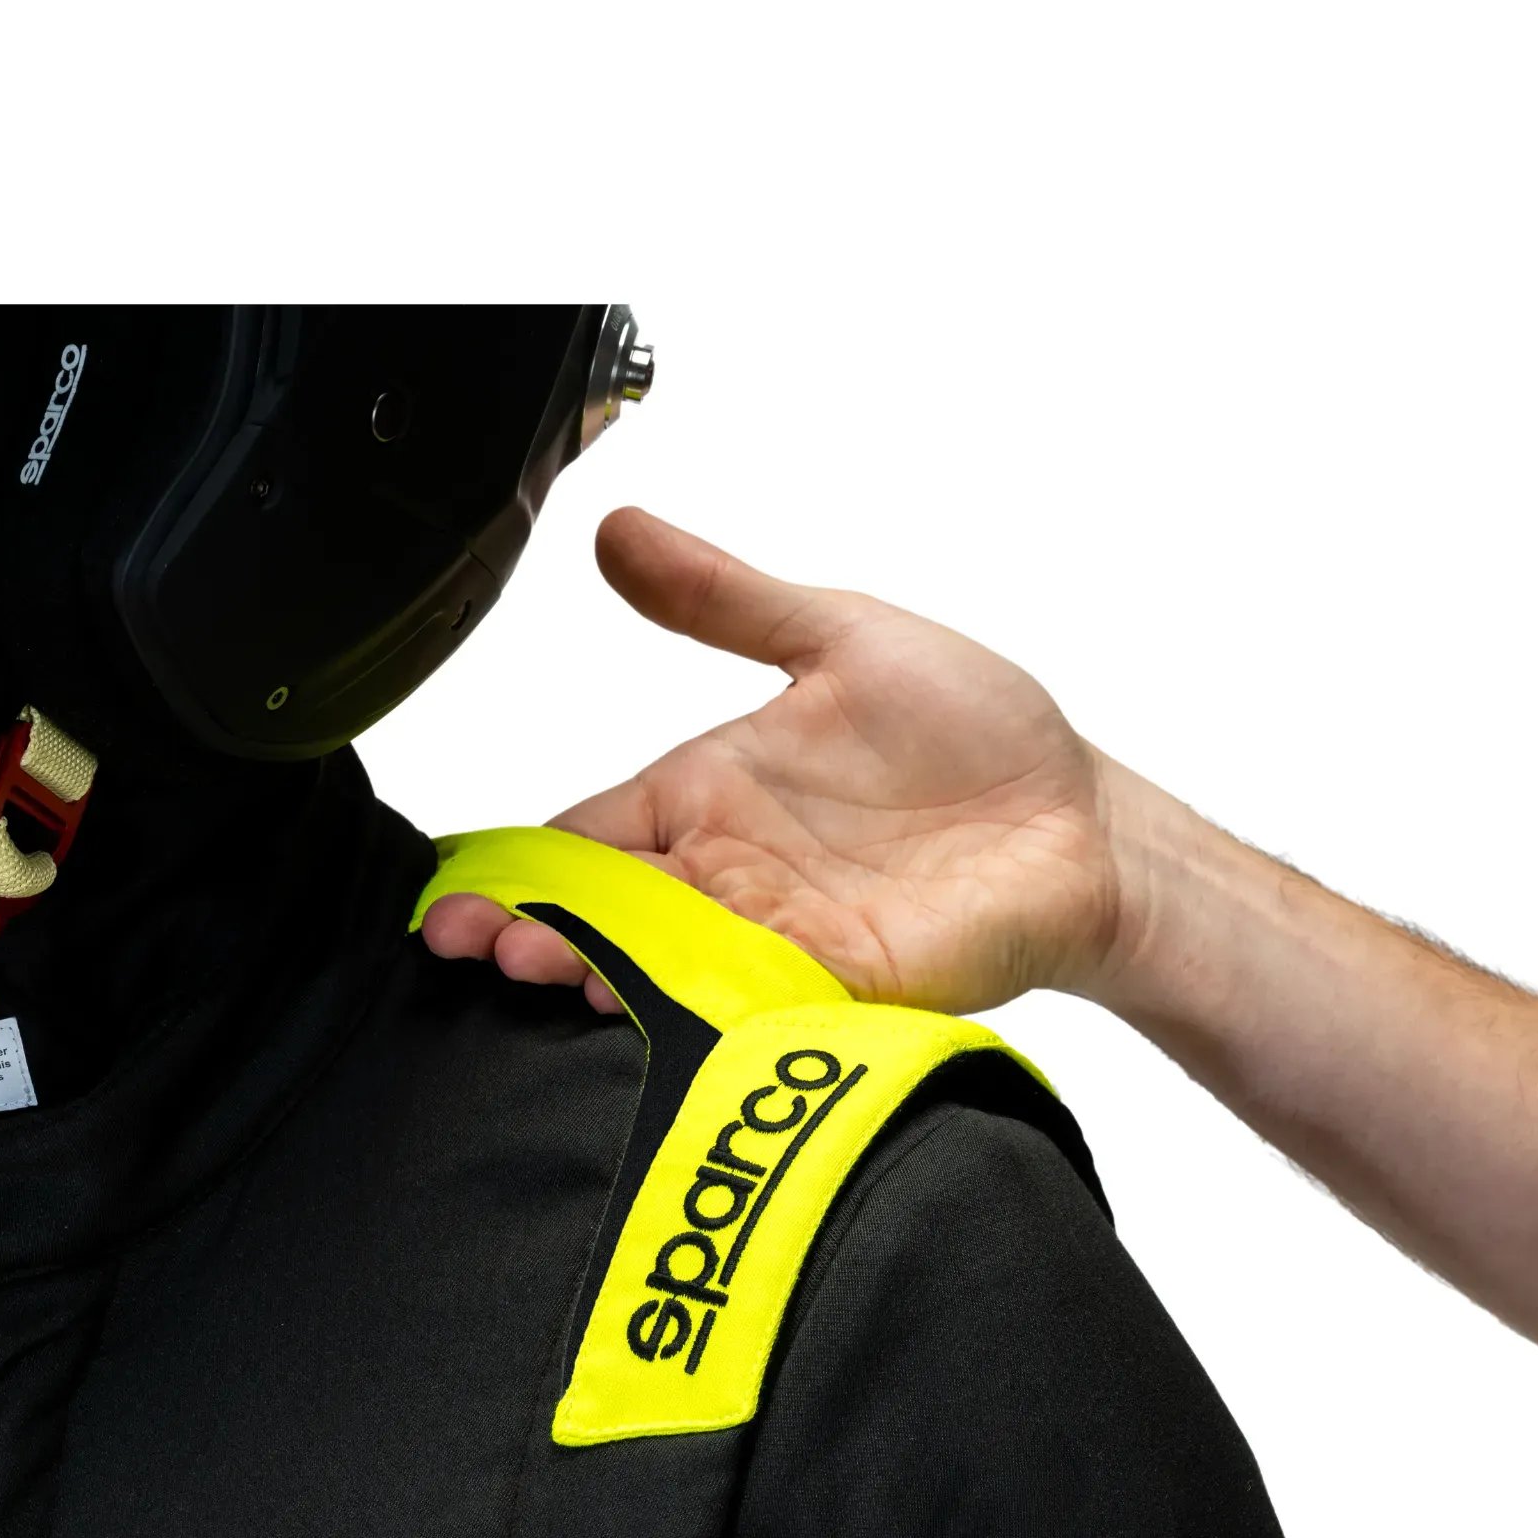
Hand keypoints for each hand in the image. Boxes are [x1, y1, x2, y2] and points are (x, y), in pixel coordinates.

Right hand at [420, 507, 1129, 1014]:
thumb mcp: (839, 637)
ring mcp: (779, 937)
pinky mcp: (839, 983)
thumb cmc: (977, 729)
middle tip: (475, 941)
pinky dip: (694, 1007)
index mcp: (711, 793)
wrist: (1078, 820)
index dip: (520, 863)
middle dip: (532, 930)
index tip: (460, 889)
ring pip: (660, 966)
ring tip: (538, 968)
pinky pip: (751, 1000)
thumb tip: (618, 530)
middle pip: (602, 914)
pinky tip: (643, 1005)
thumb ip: (725, 600)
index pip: (585, 838)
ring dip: (596, 973)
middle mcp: (729, 875)